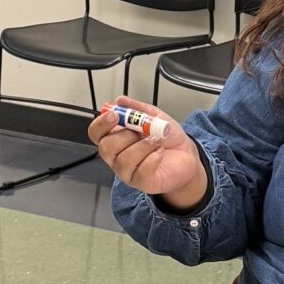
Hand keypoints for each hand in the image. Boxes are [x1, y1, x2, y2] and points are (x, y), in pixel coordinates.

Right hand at [87, 104, 210, 209]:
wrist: (187, 154)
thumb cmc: (168, 138)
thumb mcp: (154, 116)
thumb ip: (137, 109)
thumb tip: (120, 101)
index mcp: (116, 137)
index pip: (96, 133)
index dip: (101, 124)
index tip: (114, 115)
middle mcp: (117, 156)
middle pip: (105, 147)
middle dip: (126, 135)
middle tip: (142, 130)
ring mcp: (127, 171)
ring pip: (123, 160)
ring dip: (143, 146)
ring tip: (157, 141)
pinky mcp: (142, 182)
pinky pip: (141, 171)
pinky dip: (153, 158)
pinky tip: (160, 153)